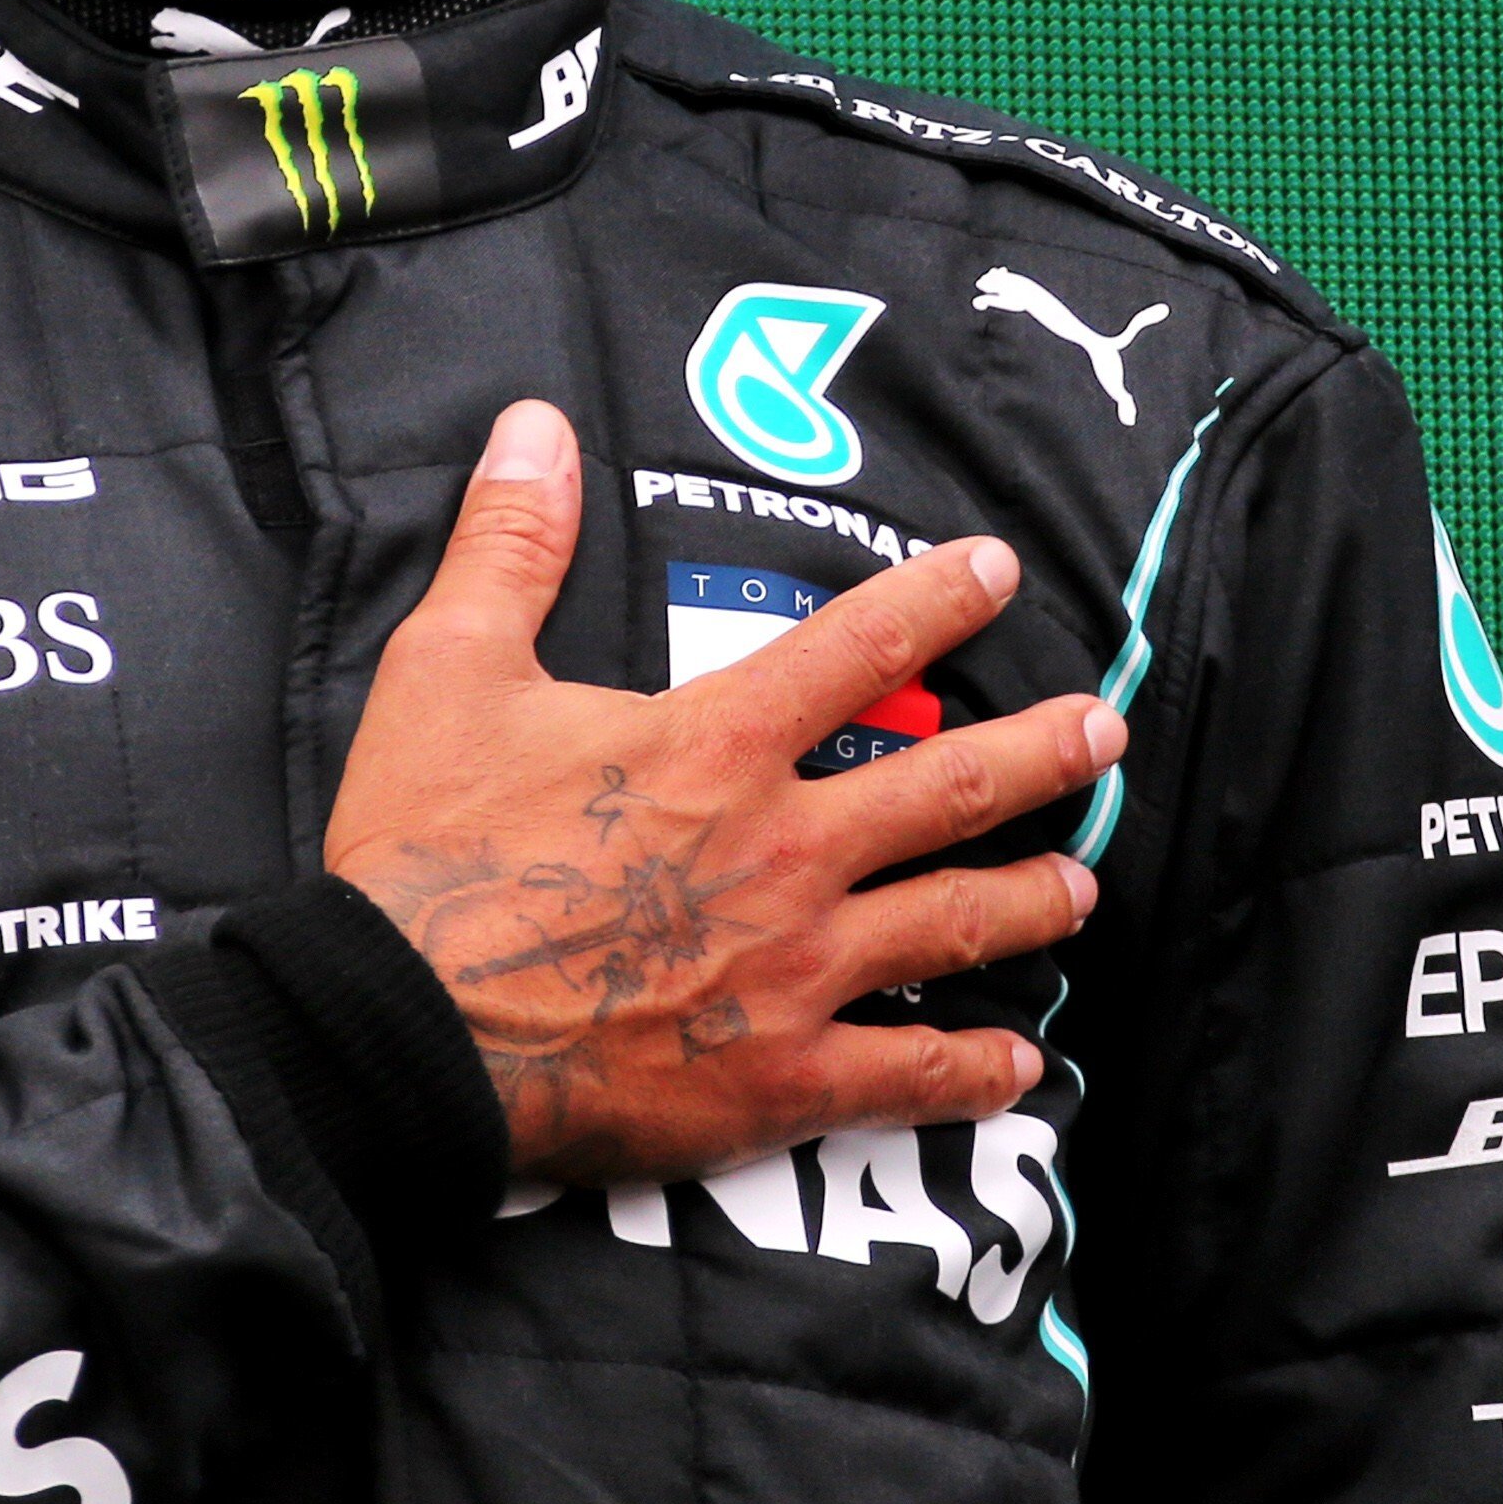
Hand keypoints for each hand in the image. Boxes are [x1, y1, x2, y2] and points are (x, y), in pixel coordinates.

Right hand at [325, 397, 1114, 1181]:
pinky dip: (972, 1071)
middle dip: (1041, 754)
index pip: (857, 647)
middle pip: (949, 789)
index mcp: (716, 744)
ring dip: (1031, 900)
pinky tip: (1018, 1066)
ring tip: (1083, 887)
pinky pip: (905, 1075)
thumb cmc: (422, 853)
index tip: (998, 571)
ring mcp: (793, 969)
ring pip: (954, 925)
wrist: (399, 1028)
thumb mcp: (448, 670)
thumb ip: (509, 544)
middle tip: (1103, 734)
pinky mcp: (776, 1078)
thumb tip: (536, 425)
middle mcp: (783, 849)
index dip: (935, 599)